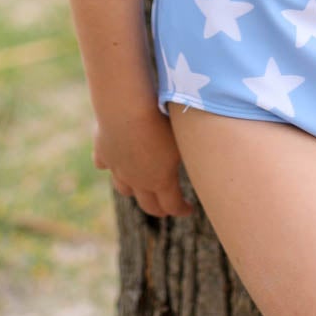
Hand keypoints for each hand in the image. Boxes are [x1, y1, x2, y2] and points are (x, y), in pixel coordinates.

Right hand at [93, 103, 196, 219]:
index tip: (189, 209)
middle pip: (147, 205)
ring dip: (134, 190)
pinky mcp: (103, 152)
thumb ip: (195, 150)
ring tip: (141, 185)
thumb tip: (213, 154)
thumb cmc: (162, 118)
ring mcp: (117, 168)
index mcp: (161, 180)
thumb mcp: (186, 136)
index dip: (182, 209)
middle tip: (167, 207)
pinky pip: (104, 165)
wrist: (125, 106)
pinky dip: (110, 165)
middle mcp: (137, 180)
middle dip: (159, 208)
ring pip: (124, 188)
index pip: (172, 205)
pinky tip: (113, 160)